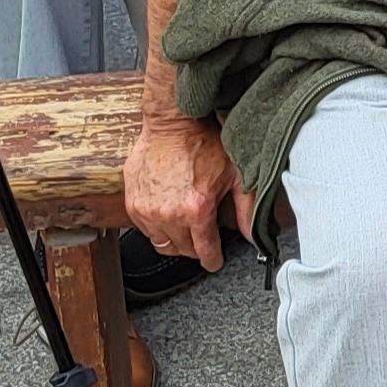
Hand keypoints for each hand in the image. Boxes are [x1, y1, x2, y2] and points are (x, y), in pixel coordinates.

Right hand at [122, 115, 246, 268]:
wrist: (172, 124)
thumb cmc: (204, 144)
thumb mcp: (235, 175)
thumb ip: (245, 208)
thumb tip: (254, 235)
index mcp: (196, 210)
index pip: (205, 251)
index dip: (213, 260)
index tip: (215, 261)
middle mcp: (169, 215)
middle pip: (184, 250)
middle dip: (197, 248)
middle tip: (203, 238)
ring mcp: (148, 210)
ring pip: (163, 244)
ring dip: (176, 241)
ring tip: (186, 228)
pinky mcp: (133, 203)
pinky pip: (146, 230)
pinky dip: (158, 228)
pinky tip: (169, 216)